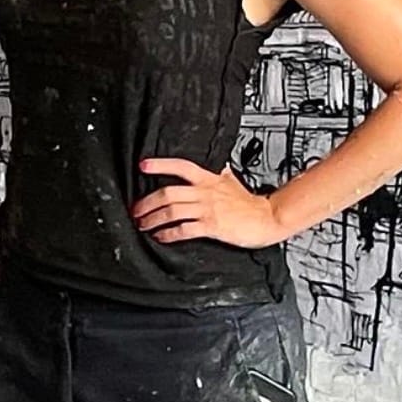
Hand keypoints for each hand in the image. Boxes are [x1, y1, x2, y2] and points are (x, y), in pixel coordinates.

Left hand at [131, 159, 286, 249]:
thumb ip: (216, 173)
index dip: (161, 165)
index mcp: (209, 178)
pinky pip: (184, 230)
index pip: (181, 166)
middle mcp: (206, 191)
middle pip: (169, 192)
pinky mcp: (212, 226)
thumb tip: (210, 164)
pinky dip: (168, 234)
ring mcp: (208, 209)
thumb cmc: (248, 203)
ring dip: (153, 218)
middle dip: (147, 202)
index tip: (143, 165)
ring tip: (143, 224)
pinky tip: (160, 236)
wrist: (266, 218)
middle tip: (136, 209)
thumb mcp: (230, 180)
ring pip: (173, 211)